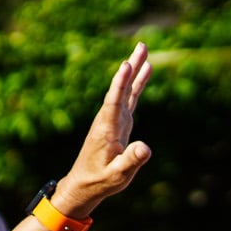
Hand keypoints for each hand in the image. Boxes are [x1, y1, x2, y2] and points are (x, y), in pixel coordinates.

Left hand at [53, 43, 152, 217]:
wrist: (84, 185)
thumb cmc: (99, 181)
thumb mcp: (117, 175)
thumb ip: (130, 161)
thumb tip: (145, 148)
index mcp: (106, 130)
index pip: (114, 102)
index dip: (120, 84)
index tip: (126, 64)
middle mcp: (109, 120)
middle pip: (121, 89)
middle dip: (131, 67)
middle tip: (141, 45)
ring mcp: (114, 119)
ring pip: (126, 90)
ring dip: (135, 70)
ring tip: (144, 50)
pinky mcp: (119, 123)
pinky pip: (130, 98)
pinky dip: (137, 83)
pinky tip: (145, 70)